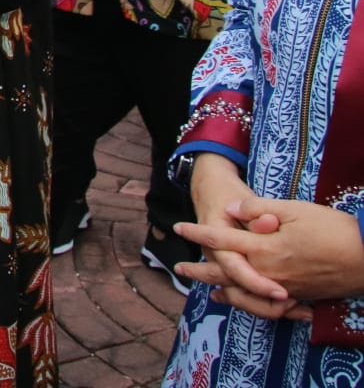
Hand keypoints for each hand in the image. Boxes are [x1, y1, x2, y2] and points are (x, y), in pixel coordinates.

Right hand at [172, 154, 298, 319]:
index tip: (282, 293)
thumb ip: (256, 213)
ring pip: (240, 297)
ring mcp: (222, 264)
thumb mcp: (241, 198)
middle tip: (292, 306)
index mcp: (216, 242)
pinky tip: (289, 308)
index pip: (235, 269)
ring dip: (267, 307)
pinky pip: (244, 292)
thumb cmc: (228, 194)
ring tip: (298, 311)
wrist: (210, 189)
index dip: (258, 283)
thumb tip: (269, 223)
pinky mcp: (231, 266)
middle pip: (236, 292)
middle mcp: (215, 258)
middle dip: (263, 305)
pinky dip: (264, 302)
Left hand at [177, 195, 363, 303]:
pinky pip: (262, 303)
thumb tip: (229, 209)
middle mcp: (268, 272)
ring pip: (241, 293)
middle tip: (178, 269)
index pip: (221, 240)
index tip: (179, 227)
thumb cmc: (332, 227)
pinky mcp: (297, 296)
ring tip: (204, 288)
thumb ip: (258, 208)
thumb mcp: (294, 209)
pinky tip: (238, 298)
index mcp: (264, 248)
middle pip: (224, 273)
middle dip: (199, 271)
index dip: (197, 233)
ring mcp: (282, 287)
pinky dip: (245, 301)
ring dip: (220, 289)